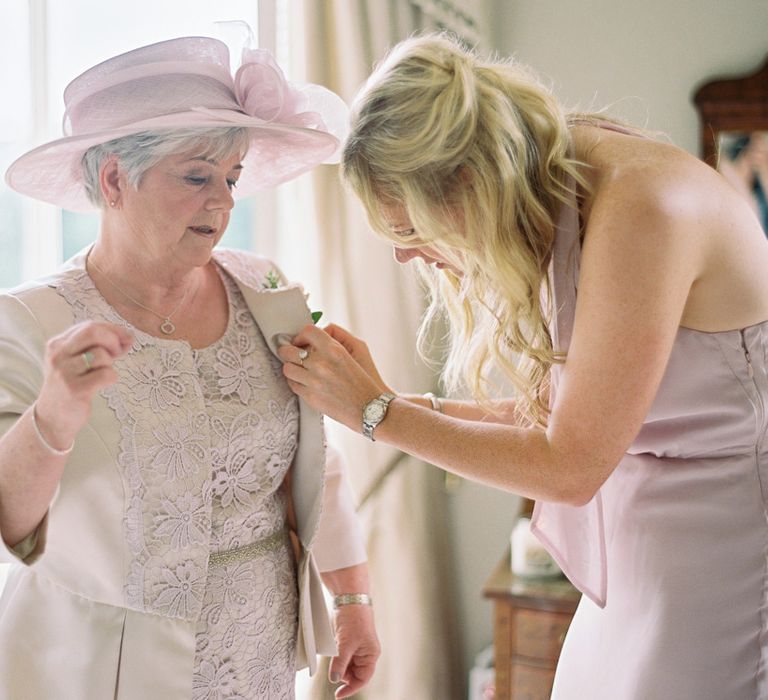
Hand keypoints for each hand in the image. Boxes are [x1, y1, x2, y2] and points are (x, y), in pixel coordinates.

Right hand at [35, 321, 132, 448]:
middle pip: (93, 332)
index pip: (90, 325)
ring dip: (110, 364)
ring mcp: (65, 372)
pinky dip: (112, 378)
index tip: (125, 339)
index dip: (113, 330)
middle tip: (117, 353)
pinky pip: (106, 374)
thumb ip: (101, 346)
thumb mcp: (79, 360)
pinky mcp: (75, 389)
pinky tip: (103, 384)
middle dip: (113, 340)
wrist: (53, 417)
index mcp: (58, 343)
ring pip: (101, 355)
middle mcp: (58, 354)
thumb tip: (129, 337)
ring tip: (101, 373)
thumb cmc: (72, 384)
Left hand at [277, 324, 390, 431]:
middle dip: (287, 351)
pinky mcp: (310, 397)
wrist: (370, 409)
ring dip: (291, 368)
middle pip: (289, 350)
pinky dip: (296, 382)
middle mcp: (322, 363)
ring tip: (297, 370)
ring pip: (287, 368)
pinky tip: (303, 382)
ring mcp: (314, 381)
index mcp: (334, 349)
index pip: (307, 331)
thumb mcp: (355, 353)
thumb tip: (312, 341)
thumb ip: (332, 343)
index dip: (300, 335)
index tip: (300, 342)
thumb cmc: (363, 381)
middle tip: (290, 355)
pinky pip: (292, 385)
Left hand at [329, 604, 379, 697]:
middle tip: (333, 667)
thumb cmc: (354, 619)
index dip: (351, 688)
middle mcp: (365, 653)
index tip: (338, 694)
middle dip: (342, 673)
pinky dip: (335, 656)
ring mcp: (356, 647)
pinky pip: (341, 656)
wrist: (349, 598)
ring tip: (334, 653)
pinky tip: (333, 649)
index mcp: (371, 655)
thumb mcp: (346, 644)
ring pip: (345, 665)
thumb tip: (334, 680)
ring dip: (338, 664)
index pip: (362, 678)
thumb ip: (340, 663)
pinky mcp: (347, 641)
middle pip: (353, 673)